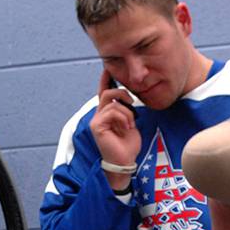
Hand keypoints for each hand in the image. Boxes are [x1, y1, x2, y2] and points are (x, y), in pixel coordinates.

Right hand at [91, 70, 140, 189]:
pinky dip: (123, 118)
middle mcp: (99, 115)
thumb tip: (127, 98)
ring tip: (130, 124)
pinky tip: (127, 127)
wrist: (125, 161)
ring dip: (127, 112)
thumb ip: (126, 110)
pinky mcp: (97, 126)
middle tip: (132, 102)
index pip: (103, 93)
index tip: (108, 68)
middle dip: (122, 93)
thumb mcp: (130, 122)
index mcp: (106, 113)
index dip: (105, 80)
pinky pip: (112, 111)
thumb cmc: (128, 144)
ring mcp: (96, 120)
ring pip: (112, 102)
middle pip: (107, 93)